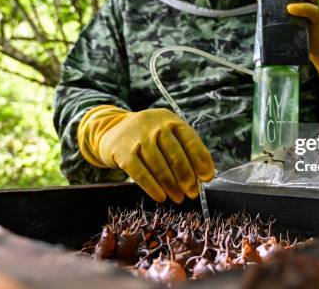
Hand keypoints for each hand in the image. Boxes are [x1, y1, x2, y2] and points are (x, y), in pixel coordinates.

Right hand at [78, 106, 213, 202]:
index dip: (201, 160)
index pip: (190, 140)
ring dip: (171, 186)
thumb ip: (184, 149)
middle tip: (193, 193)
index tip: (207, 177)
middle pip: (175, 154)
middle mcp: (154, 125)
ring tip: (178, 198)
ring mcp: (137, 137)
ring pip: (159, 166)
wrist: (112, 131)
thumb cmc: (148, 137)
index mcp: (170, 120)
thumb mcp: (166, 133)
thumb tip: (202, 176)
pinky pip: (140, 173)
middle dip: (187, 177)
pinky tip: (161, 197)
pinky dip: (152, 187)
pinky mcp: (122, 151)